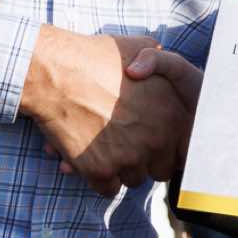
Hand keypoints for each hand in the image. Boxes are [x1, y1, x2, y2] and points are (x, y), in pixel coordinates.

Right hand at [25, 28, 193, 198]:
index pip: (180, 149)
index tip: (149, 140)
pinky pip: (107, 189)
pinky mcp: (100, 171)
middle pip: (158, 169)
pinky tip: (90, 160)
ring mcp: (128, 157)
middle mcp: (155, 138)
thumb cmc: (94, 56)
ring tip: (105, 149)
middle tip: (125, 145)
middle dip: (144, 160)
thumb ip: (155, 59)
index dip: (164, 145)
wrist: (56, 72)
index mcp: (170, 113)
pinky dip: (98, 178)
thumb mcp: (137, 47)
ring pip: (132, 180)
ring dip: (120, 169)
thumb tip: (160, 56)